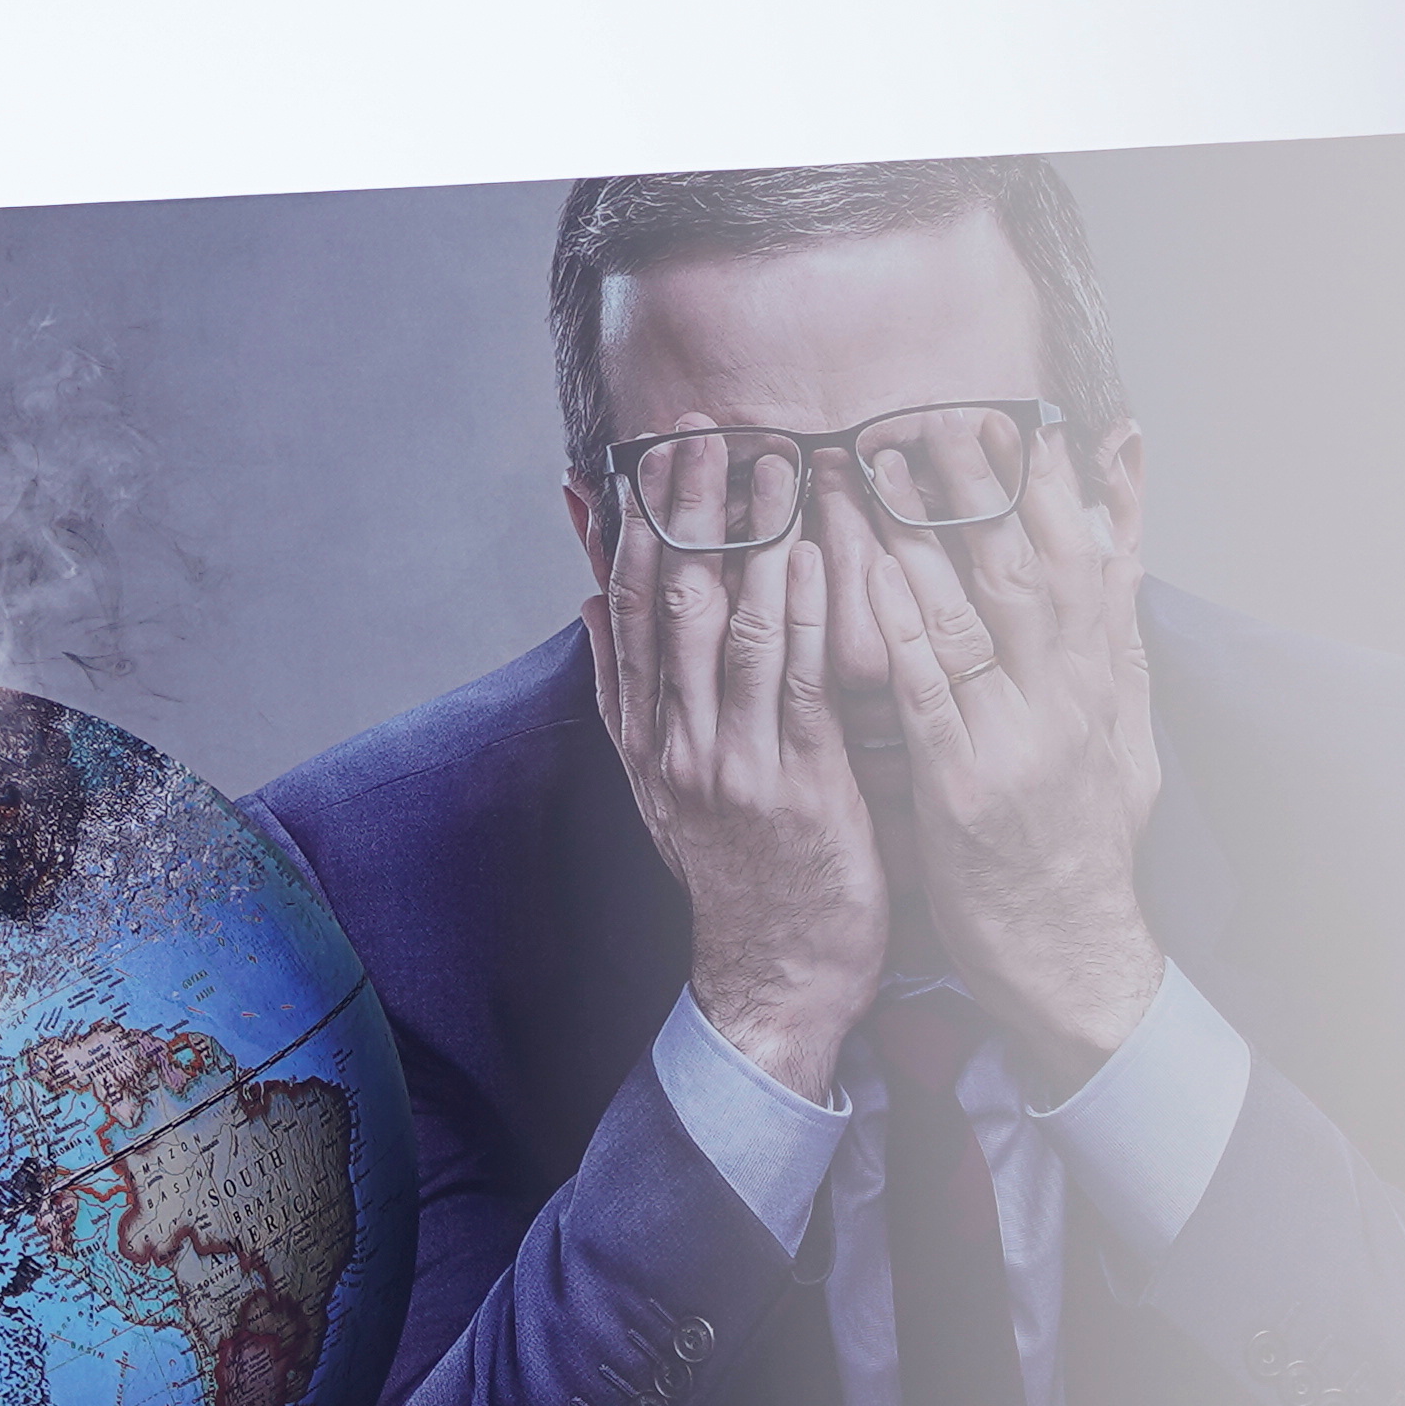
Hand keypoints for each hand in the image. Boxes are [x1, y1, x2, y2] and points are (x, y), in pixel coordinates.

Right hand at [583, 501, 884, 1098]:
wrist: (775, 979)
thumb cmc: (742, 874)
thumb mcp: (665, 780)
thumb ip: (631, 688)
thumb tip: (591, 602)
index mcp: (640, 736)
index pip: (621, 608)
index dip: (630, 525)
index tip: (643, 454)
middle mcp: (670, 743)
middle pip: (664, 600)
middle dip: (683, 507)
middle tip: (703, 425)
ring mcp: (726, 763)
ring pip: (724, 624)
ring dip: (747, 535)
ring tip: (768, 456)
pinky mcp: (791, 783)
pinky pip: (792, 675)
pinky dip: (799, 603)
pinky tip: (813, 544)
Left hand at [871, 450, 1165, 1090]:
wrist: (1076, 951)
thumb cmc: (1088, 834)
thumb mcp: (1130, 723)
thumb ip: (1118, 626)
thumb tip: (1124, 532)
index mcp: (1102, 675)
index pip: (1085, 555)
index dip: (1054, 483)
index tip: (1022, 414)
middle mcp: (1067, 694)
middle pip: (1029, 564)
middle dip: (987, 484)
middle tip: (941, 409)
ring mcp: (1017, 737)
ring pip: (970, 613)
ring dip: (925, 535)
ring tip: (882, 465)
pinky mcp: (964, 786)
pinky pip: (924, 693)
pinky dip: (896, 632)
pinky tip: (863, 580)